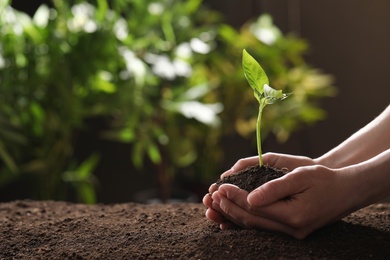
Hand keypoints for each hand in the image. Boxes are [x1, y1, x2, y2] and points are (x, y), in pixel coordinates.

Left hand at [207, 165, 358, 238]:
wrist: (347, 191)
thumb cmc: (324, 179)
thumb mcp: (300, 176)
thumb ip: (274, 188)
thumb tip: (249, 198)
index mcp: (294, 215)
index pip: (255, 207)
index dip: (235, 196)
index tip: (220, 186)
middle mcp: (292, 229)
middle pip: (251, 220)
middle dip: (229, 207)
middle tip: (213, 195)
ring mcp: (292, 233)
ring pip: (255, 226)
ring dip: (234, 215)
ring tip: (216, 204)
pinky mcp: (291, 231)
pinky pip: (263, 227)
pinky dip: (246, 220)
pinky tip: (233, 214)